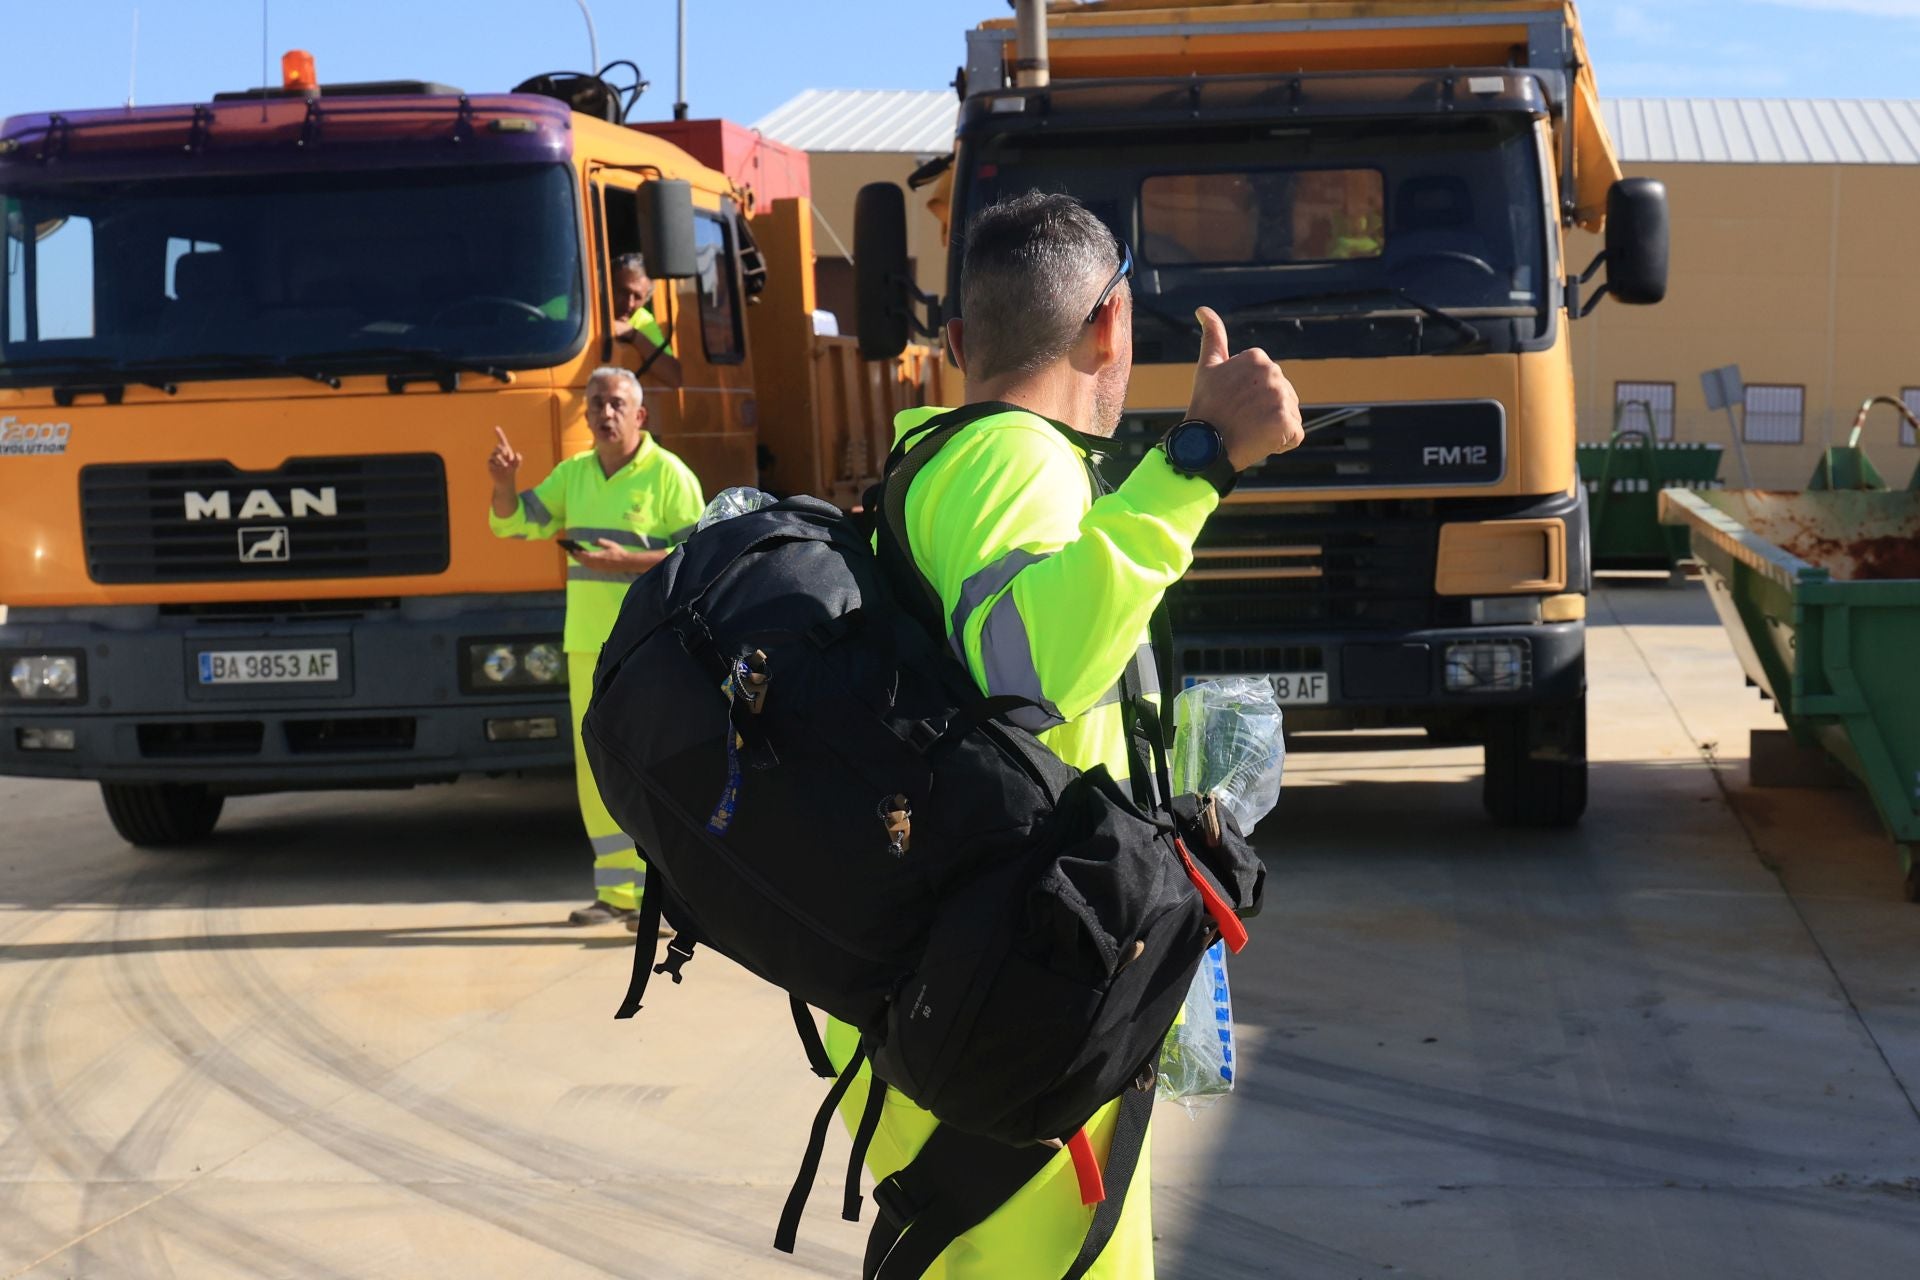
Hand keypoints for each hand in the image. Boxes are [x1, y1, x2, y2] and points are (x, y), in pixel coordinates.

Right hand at [488, 426, 521, 484]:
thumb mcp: (517, 465)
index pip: (502, 440)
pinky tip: (499, 468)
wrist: (506, 480)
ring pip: (495, 454)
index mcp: (506, 450)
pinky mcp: (490, 463)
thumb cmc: (512, 471)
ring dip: (501, 460)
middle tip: (508, 456)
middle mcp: (499, 452)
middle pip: (498, 447)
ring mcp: (493, 457)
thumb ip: (519, 459)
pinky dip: (496, 464)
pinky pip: (491, 461)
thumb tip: (517, 454)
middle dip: (503, 450)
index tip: (496, 427)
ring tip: (505, 466)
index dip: (499, 434)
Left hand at [570, 538, 666, 574]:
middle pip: (582, 560)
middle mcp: (596, 563)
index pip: (584, 555)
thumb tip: (592, 542)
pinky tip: (583, 561)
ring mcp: (598, 567)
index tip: (571, 549)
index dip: (576, 552)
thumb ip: (600, 542)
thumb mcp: (609, 544)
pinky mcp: (600, 570)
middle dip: (575, 556)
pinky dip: (584, 563)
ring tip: (574, 556)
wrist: (625, 563)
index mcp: (597, 556)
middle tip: (569, 552)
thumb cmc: (618, 552)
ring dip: (579, 560)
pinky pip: (589, 567)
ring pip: (585, 564)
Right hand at [1185, 307, 1303, 471]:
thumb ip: (1213, 337)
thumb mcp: (1207, 367)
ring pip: (1289, 416)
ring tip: (1248, 432)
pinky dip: (1280, 443)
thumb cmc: (1205, 407)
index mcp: (1257, 358)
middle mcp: (1273, 372)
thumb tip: (1203, 309)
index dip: (1252, 399)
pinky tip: (1259, 442)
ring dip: (1273, 428)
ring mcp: (1281, 397)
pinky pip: (1294, 436)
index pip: (1269, 383)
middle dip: (1265, 413)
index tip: (1233, 405)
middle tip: (1240, 420)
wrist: (1201, 445)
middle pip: (1282, 398)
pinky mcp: (1286, 422)